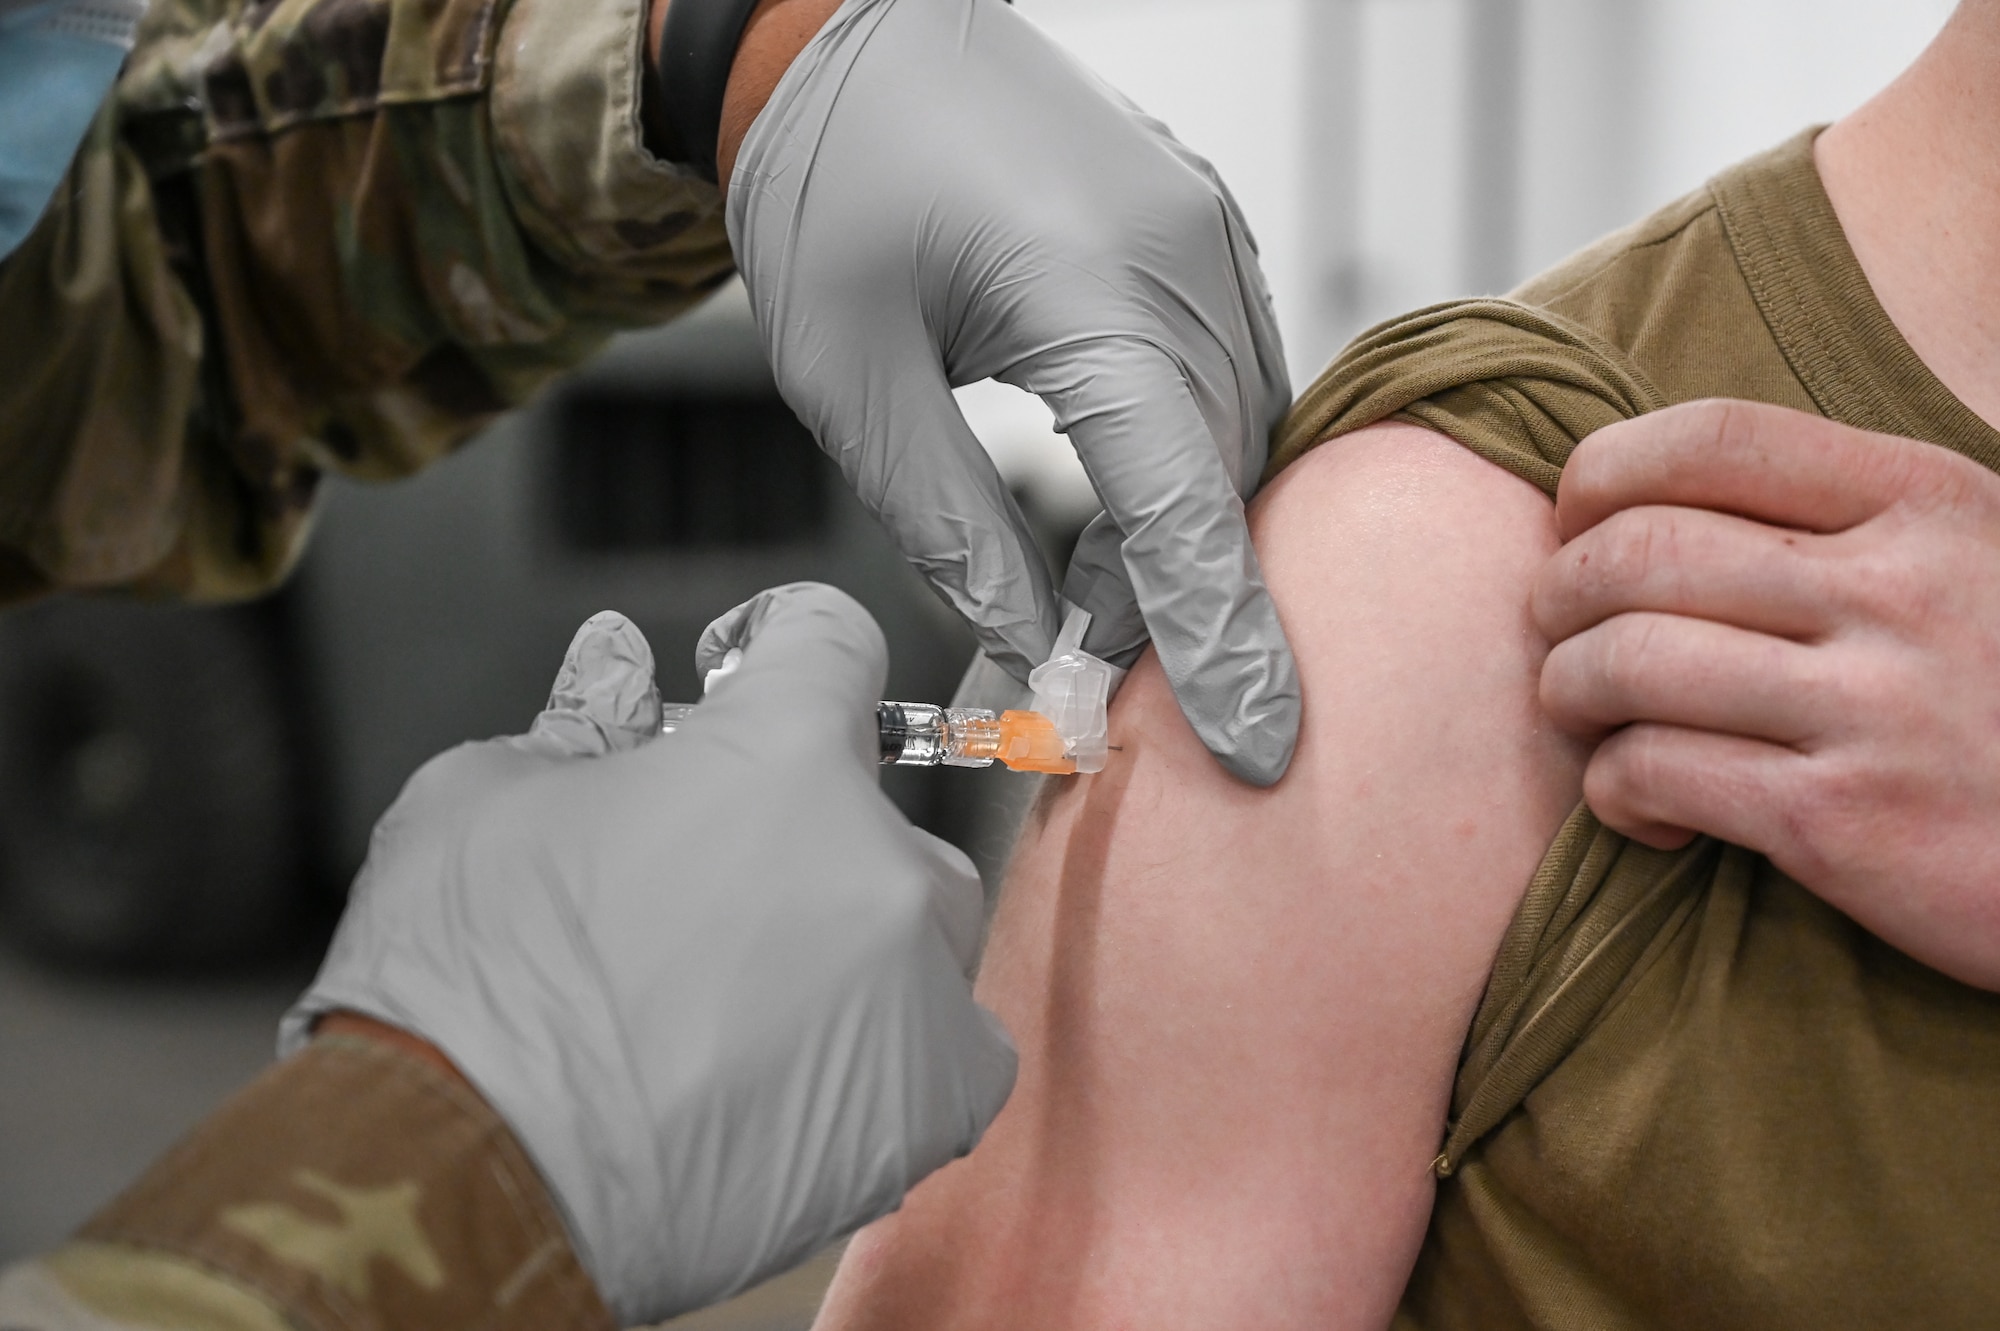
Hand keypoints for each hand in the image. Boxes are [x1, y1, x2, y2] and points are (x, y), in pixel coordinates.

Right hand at [282, 586, 1017, 1322]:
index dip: (777, 646)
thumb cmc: (464, 997)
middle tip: (710, 887)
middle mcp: (877, 863)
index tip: (751, 674)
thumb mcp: (485, 800)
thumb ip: (580, 726)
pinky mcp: (929, 1105)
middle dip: (803, 829)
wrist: (464, 1181)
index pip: (832, 642)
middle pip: (879, 810)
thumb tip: (614, 685)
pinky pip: (955, 1048)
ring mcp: (917, 989)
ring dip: (852, 940)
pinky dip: (895, 1047)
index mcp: (783, 757)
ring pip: (921, 929)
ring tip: (736, 998)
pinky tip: (801, 1068)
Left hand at [726, 0, 1299, 784]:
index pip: (1186, 501)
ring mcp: (1204, 230)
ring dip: (1177, 533)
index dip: (1224, 637)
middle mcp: (1181, 255)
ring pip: (1237, 432)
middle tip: (1088, 682)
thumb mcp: (849, 375)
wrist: (840, 31)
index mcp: (1091, 288)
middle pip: (1223, 478)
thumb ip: (947, 521)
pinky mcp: (1197, 226)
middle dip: (1176, 600)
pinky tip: (1117, 511)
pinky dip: (1185, 461)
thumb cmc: (825, 186)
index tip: (1260, 749)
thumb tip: (1029, 640)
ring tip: (1083, 601)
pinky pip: (1228, 372)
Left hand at [1534, 400, 1999, 989]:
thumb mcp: (1970, 564)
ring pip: (1625, 660)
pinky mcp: (1841, 821)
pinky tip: (1650, 809)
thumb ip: (1839, 519)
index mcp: (1929, 501)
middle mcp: (1902, 590)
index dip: (1601, 475)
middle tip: (1562, 636)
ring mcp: (1875, 707)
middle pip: (1638, 552)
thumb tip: (1640, 499)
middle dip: (1557, 595)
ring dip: (1568, 692)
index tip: (1577, 524)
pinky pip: (1653, 772)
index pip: (1712, 437)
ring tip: (1593, 720)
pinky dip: (1614, 791)